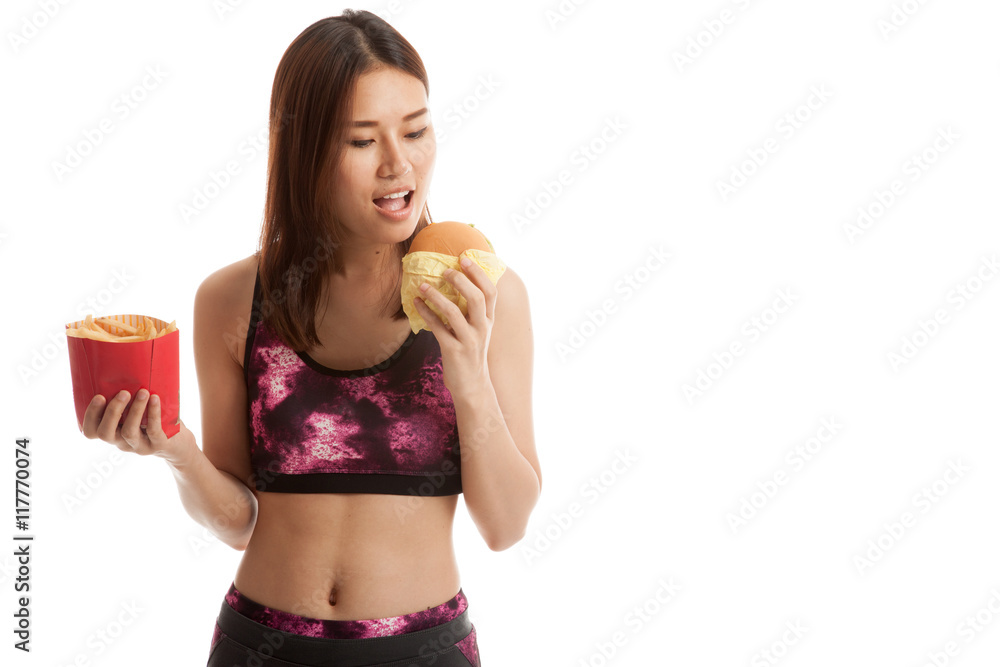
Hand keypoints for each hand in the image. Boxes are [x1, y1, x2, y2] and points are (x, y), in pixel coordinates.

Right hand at [81, 389, 195, 466]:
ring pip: (129, 432)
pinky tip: (155, 399)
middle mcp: (122, 442)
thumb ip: (126, 398)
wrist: (179, 443)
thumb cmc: (153, 419)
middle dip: (112, 411)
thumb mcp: (136, 411)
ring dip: (135, 410)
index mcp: (112, 433)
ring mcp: (140, 446)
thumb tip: (122, 362)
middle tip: (124, 392)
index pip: (91, 431)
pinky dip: (153, 413)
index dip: (90, 416)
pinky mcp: (158, 445)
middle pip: (105, 433)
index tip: (99, 396)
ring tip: (144, 392)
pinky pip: (153, 430)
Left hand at [413, 258, 495, 395]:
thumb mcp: (477, 330)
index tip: (465, 258)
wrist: (472, 386)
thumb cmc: (470, 352)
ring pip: (454, 312)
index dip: (478, 273)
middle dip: (460, 280)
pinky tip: (416, 303)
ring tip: (422, 285)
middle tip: (444, 270)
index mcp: (489, 320)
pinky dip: (425, 313)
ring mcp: (469, 340)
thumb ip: (471, 310)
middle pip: (476, 298)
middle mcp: (482, 328)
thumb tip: (455, 282)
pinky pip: (437, 328)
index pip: (490, 292)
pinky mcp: (453, 351)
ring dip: (436, 296)